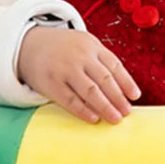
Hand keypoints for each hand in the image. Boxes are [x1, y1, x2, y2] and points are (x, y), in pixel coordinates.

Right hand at [17, 27, 140, 123]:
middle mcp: (80, 57)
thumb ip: (101, 61)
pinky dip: (83, 110)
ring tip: (116, 118)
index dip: (126, 82)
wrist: (29, 44)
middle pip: (105, 80)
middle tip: (127, 112)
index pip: (114, 66)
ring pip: (90, 91)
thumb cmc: (64, 49)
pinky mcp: (51, 83)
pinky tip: (94, 119)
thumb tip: (124, 89)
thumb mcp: (83, 45)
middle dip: (118, 98)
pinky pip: (70, 100)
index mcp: (91, 46)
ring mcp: (65, 70)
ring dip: (105, 106)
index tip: (135, 96)